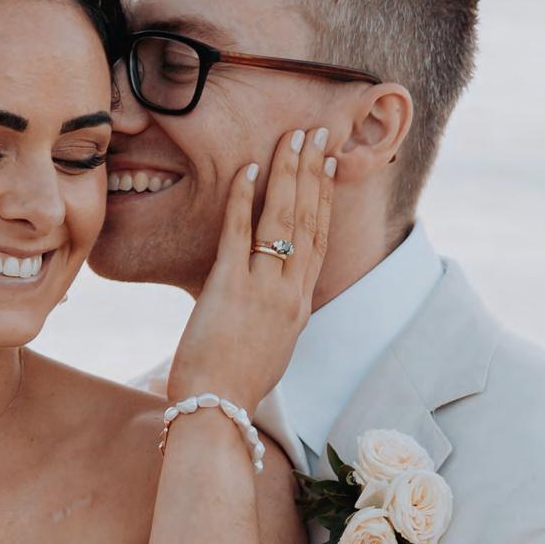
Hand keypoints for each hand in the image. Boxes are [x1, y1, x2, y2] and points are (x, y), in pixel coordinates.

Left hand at [166, 125, 333, 413]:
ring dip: (287, 173)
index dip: (324, 198)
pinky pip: (238, 232)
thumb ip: (276, 318)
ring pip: (282, 219)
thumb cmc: (235, 386)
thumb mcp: (271, 349)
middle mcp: (289, 293)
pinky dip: (243, 197)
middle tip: (316, 133)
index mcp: (299, 306)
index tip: (327, 165)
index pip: (318, 240)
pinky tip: (246, 168)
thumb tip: (273, 303)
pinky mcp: (229, 288)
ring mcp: (262, 289)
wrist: (217, 410)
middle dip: (312, 171)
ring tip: (292, 138)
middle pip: (308, 220)